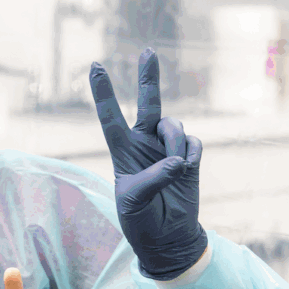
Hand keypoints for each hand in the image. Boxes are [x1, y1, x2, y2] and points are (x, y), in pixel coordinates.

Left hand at [90, 48, 207, 279]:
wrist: (168, 237)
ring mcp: (167, 148)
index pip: (111, 118)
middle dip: (148, 77)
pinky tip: (185, 172)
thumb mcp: (135, 202)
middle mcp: (144, 144)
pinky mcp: (189, 155)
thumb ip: (152, 178)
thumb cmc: (141, 221)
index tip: (96, 66)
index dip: (104, 93)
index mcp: (122, 153)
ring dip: (173, 145)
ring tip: (172, 170)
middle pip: (148, 103)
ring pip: (174, 126)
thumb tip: (176, 161)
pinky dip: (190, 157)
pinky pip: (192, 142)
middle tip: (148, 51)